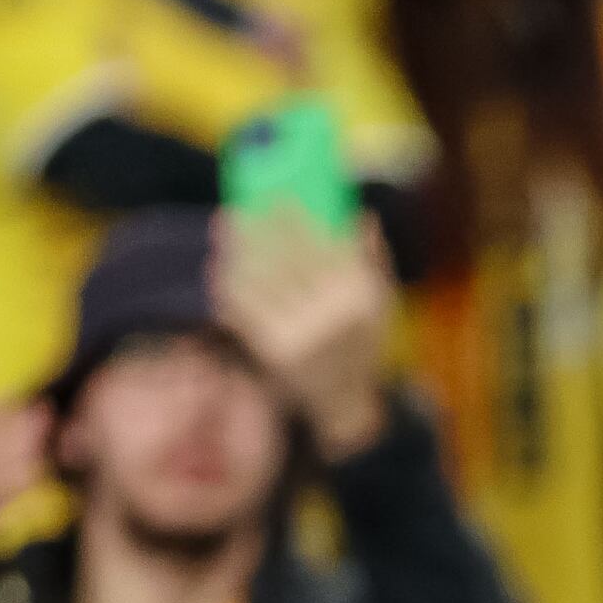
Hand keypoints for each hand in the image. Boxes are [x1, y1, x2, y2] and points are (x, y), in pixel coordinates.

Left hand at [212, 211, 396, 460]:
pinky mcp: (272, 350)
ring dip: (240, 248)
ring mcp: (300, 334)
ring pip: (262, 278)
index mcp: (359, 299)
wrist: (342, 405)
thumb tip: (362, 215)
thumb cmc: (362, 347)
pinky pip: (245, 307)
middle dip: (264, 226)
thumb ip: (374, 261)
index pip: (324, 247)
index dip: (298, 219)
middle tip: (247, 206)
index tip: (280, 197)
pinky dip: (230, 283)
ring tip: (227, 225)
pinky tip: (220, 265)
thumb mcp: (382, 308)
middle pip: (289, 258)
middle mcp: (331, 316)